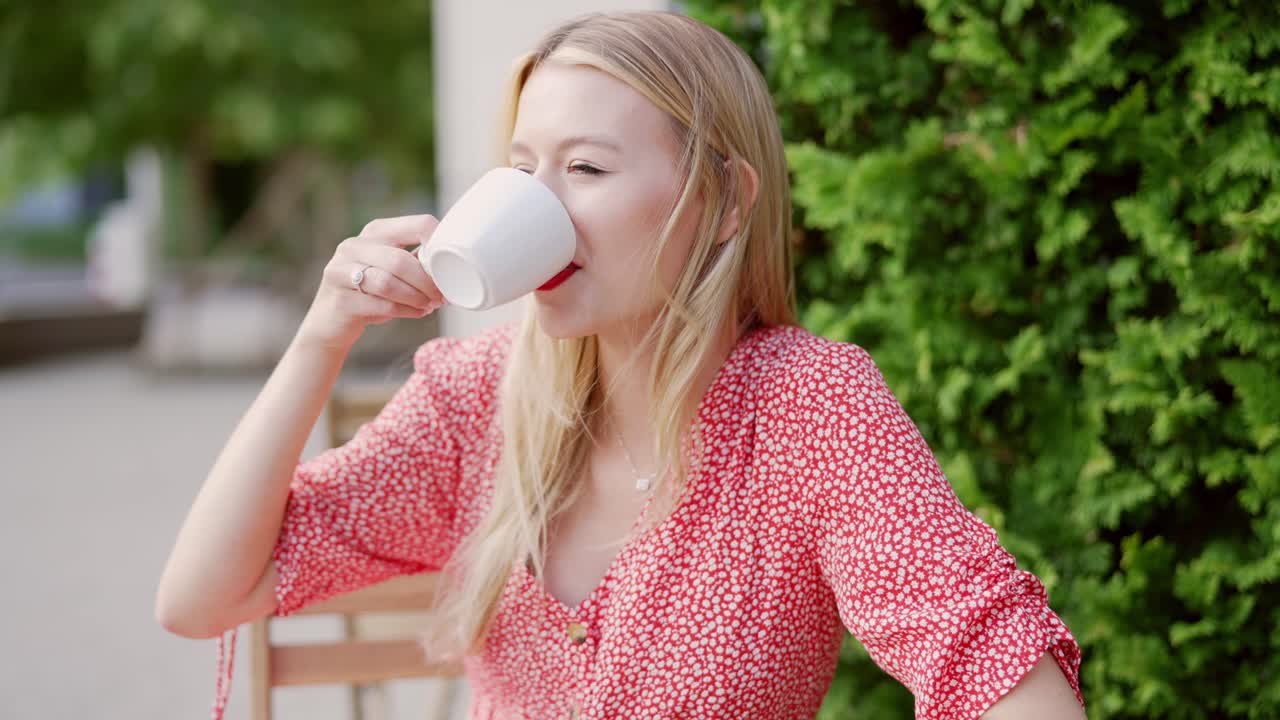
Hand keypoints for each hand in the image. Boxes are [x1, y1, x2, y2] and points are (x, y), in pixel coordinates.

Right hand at [297, 214, 444, 350]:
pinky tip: (417, 313)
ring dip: (417, 297)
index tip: (452, 264)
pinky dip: (406, 311)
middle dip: (427, 281)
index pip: (417, 225)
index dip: (440, 243)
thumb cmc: (371, 293)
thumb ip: (416, 262)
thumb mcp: (392, 271)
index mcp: (375, 231)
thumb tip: (454, 268)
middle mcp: (354, 246)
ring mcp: (341, 271)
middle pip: (401, 260)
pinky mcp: (340, 299)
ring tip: (430, 305)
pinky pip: (381, 305)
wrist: (330, 323)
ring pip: (388, 283)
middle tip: (442, 296)